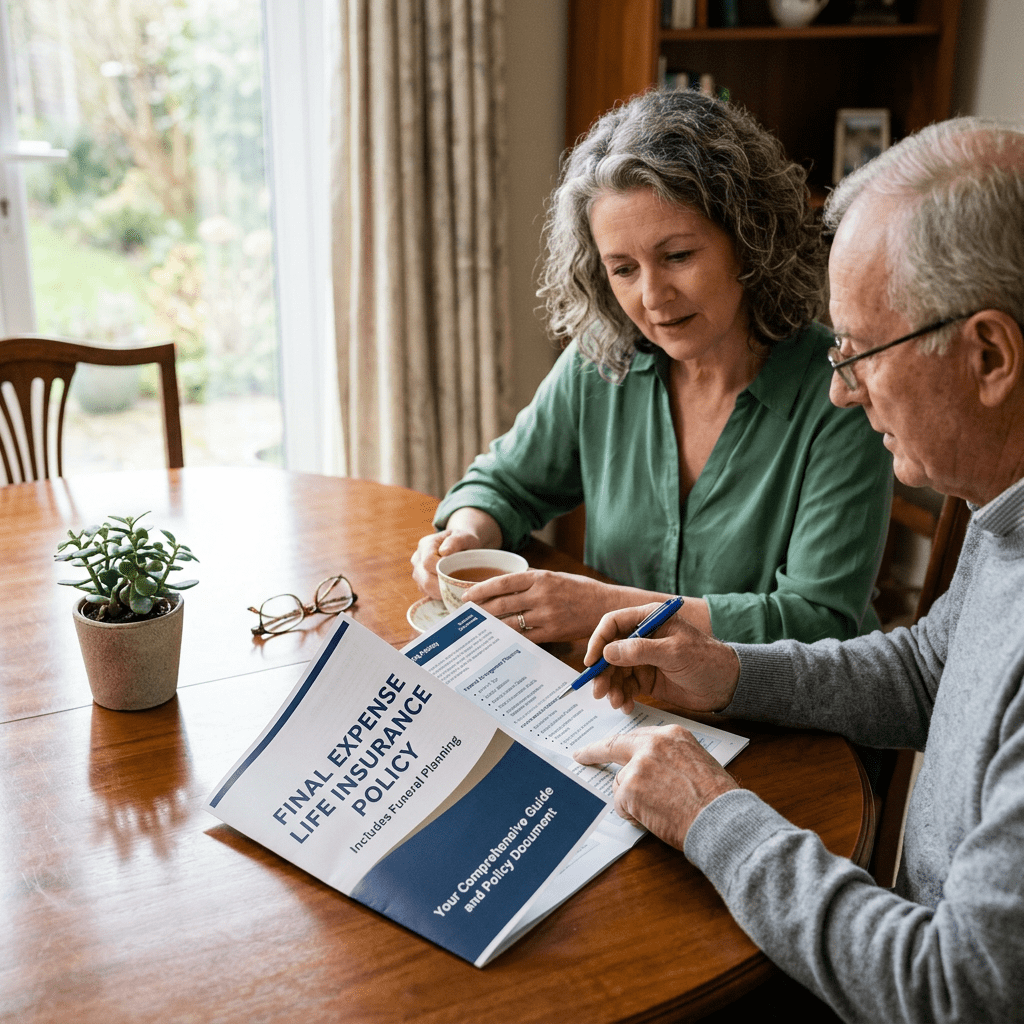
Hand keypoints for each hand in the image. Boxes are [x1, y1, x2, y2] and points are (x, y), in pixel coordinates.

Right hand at [410, 508, 501, 599]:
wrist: (460, 545)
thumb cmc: (463, 540)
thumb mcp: (464, 536)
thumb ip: (455, 541)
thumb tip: (444, 551)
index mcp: (426, 545)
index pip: (428, 562)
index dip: (442, 571)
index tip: (460, 574)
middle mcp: (417, 558)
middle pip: (424, 579)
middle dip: (443, 587)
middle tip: (461, 589)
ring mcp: (418, 571)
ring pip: (425, 588)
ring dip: (441, 592)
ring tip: (458, 591)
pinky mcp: (421, 582)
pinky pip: (428, 593)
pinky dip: (440, 595)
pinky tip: (452, 591)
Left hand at [463, 571, 639, 642]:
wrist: (607, 607)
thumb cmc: (581, 590)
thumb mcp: (556, 577)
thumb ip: (533, 582)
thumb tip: (505, 588)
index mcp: (541, 577)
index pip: (503, 582)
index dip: (481, 590)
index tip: (467, 596)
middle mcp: (541, 595)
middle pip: (502, 603)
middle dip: (482, 610)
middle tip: (468, 616)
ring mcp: (546, 615)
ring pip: (510, 622)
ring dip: (493, 626)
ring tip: (480, 629)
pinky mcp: (553, 632)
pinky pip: (525, 637)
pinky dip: (511, 639)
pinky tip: (501, 641)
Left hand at [574, 727, 738, 850]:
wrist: (721, 819)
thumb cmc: (717, 800)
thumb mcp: (698, 763)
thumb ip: (671, 759)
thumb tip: (655, 770)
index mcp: (672, 735)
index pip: (639, 736)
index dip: (625, 745)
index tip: (613, 745)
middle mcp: (653, 744)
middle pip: (615, 745)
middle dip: (596, 751)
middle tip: (582, 755)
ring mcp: (639, 765)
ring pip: (621, 783)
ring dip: (632, 800)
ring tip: (660, 812)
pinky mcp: (630, 788)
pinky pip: (621, 804)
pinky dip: (632, 816)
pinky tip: (653, 819)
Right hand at [585, 603, 740, 713]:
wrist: (727, 686)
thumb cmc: (706, 661)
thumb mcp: (674, 653)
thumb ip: (640, 651)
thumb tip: (608, 651)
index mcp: (650, 618)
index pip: (613, 623)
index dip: (598, 641)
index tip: (591, 662)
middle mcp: (643, 636)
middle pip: (610, 650)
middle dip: (603, 671)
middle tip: (599, 691)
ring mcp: (643, 658)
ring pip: (615, 671)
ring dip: (611, 686)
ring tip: (616, 701)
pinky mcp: (646, 678)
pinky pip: (625, 685)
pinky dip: (621, 696)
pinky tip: (625, 705)